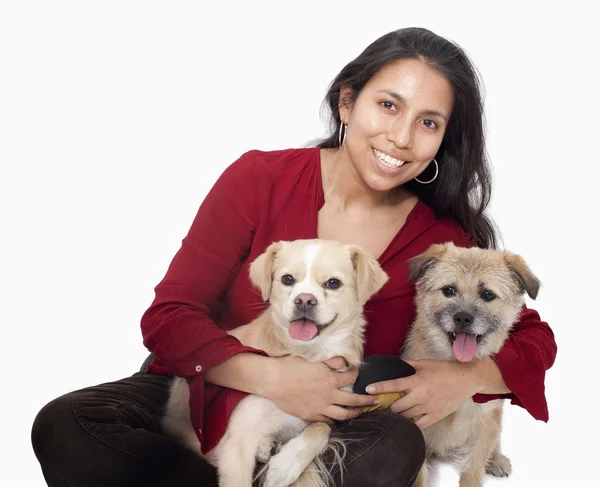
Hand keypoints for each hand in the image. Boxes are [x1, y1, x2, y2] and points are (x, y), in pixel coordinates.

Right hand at [262, 355, 379, 421]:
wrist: (272, 380)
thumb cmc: (290, 366)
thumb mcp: (313, 359)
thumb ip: (330, 362)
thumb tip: (343, 363)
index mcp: (330, 377)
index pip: (351, 376)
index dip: (356, 373)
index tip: (358, 373)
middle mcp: (328, 393)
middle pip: (354, 399)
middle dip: (367, 400)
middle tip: (376, 400)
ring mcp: (320, 407)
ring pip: (344, 414)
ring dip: (354, 413)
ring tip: (360, 412)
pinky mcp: (311, 415)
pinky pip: (327, 420)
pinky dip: (334, 419)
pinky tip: (337, 419)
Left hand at [365, 359, 480, 428]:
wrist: (466, 380)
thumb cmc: (444, 370)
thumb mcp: (424, 364)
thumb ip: (408, 364)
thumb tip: (394, 363)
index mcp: (416, 381)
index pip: (393, 385)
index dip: (379, 388)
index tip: (368, 390)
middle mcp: (421, 395)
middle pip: (396, 406)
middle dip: (386, 406)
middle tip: (378, 406)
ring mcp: (428, 407)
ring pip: (405, 417)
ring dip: (396, 416)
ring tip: (388, 415)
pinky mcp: (435, 416)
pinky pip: (418, 425)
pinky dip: (409, 425)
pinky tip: (403, 424)